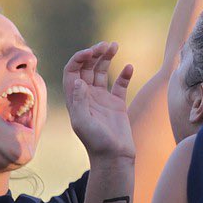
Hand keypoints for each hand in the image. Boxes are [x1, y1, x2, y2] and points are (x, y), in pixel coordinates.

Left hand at [63, 41, 134, 159]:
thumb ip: (80, 101)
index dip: (79, 59)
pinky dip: (124, 74)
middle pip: (87, 68)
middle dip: (94, 54)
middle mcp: (87, 96)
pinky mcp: (117, 104)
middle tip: (106, 45)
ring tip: (114, 45)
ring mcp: (102, 99)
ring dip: (107, 58)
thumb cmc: (97, 143)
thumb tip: (78, 80)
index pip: (72, 72)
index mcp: (76, 99)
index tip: (91, 52)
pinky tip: (129, 67)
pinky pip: (120, 84)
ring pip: (102, 72)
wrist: (115, 158)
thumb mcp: (84, 123)